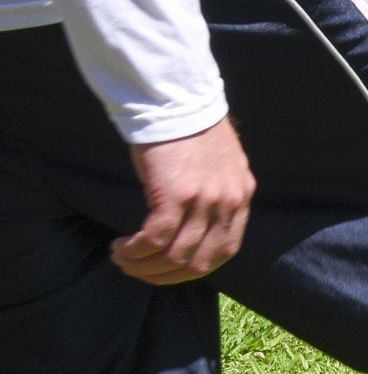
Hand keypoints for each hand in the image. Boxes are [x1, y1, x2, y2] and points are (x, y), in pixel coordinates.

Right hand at [113, 119, 255, 285]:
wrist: (176, 98)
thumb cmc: (188, 129)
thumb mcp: (216, 166)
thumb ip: (214, 195)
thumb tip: (194, 227)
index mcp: (241, 196)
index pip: (226, 250)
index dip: (195, 268)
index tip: (169, 270)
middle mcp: (229, 202)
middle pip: (202, 261)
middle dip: (166, 275)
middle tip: (138, 270)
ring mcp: (205, 200)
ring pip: (176, 255)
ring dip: (144, 265)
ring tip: (123, 258)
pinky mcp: (176, 194)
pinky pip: (155, 239)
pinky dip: (135, 250)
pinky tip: (121, 247)